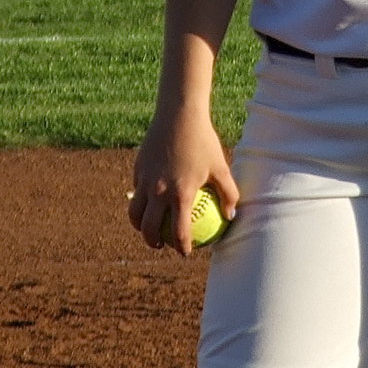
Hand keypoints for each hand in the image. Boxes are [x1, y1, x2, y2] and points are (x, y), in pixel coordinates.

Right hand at [128, 106, 238, 256]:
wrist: (179, 115)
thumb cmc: (204, 141)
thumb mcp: (221, 167)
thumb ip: (229, 193)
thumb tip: (232, 215)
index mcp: (180, 195)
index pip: (178, 232)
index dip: (182, 247)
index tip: (187, 252)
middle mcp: (158, 192)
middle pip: (149, 229)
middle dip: (154, 242)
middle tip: (162, 244)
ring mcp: (144, 180)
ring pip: (135, 213)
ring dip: (140, 226)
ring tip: (148, 228)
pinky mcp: (137, 168)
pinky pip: (136, 191)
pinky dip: (140, 201)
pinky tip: (148, 199)